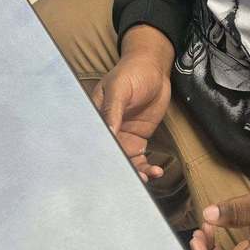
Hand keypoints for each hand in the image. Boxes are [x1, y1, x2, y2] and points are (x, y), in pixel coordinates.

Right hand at [92, 26, 174, 182]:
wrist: (155, 69)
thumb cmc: (132, 72)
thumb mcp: (120, 88)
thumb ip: (113, 110)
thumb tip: (108, 133)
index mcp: (96, 116)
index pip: (93, 141)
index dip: (99, 156)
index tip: (107, 170)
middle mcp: (107, 130)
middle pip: (108, 155)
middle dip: (118, 169)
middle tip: (129, 180)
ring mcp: (122, 136)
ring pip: (124, 161)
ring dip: (134, 173)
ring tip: (146, 178)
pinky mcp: (138, 140)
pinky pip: (140, 159)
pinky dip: (147, 168)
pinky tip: (155, 171)